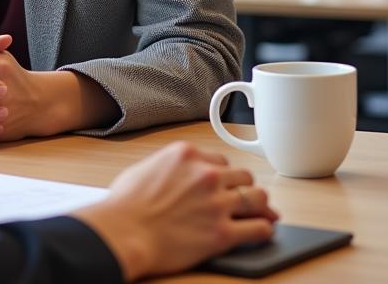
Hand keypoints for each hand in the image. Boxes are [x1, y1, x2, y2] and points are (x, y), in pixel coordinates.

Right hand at [72, 142, 277, 281]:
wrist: (124, 232)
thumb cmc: (125, 205)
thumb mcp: (145, 168)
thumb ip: (169, 167)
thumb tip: (176, 176)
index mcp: (187, 154)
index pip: (221, 160)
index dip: (224, 175)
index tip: (224, 185)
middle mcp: (206, 174)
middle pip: (244, 177)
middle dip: (243, 189)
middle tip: (243, 199)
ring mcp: (217, 203)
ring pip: (258, 198)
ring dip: (260, 206)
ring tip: (260, 213)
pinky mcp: (222, 233)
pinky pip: (259, 229)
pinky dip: (263, 230)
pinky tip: (262, 232)